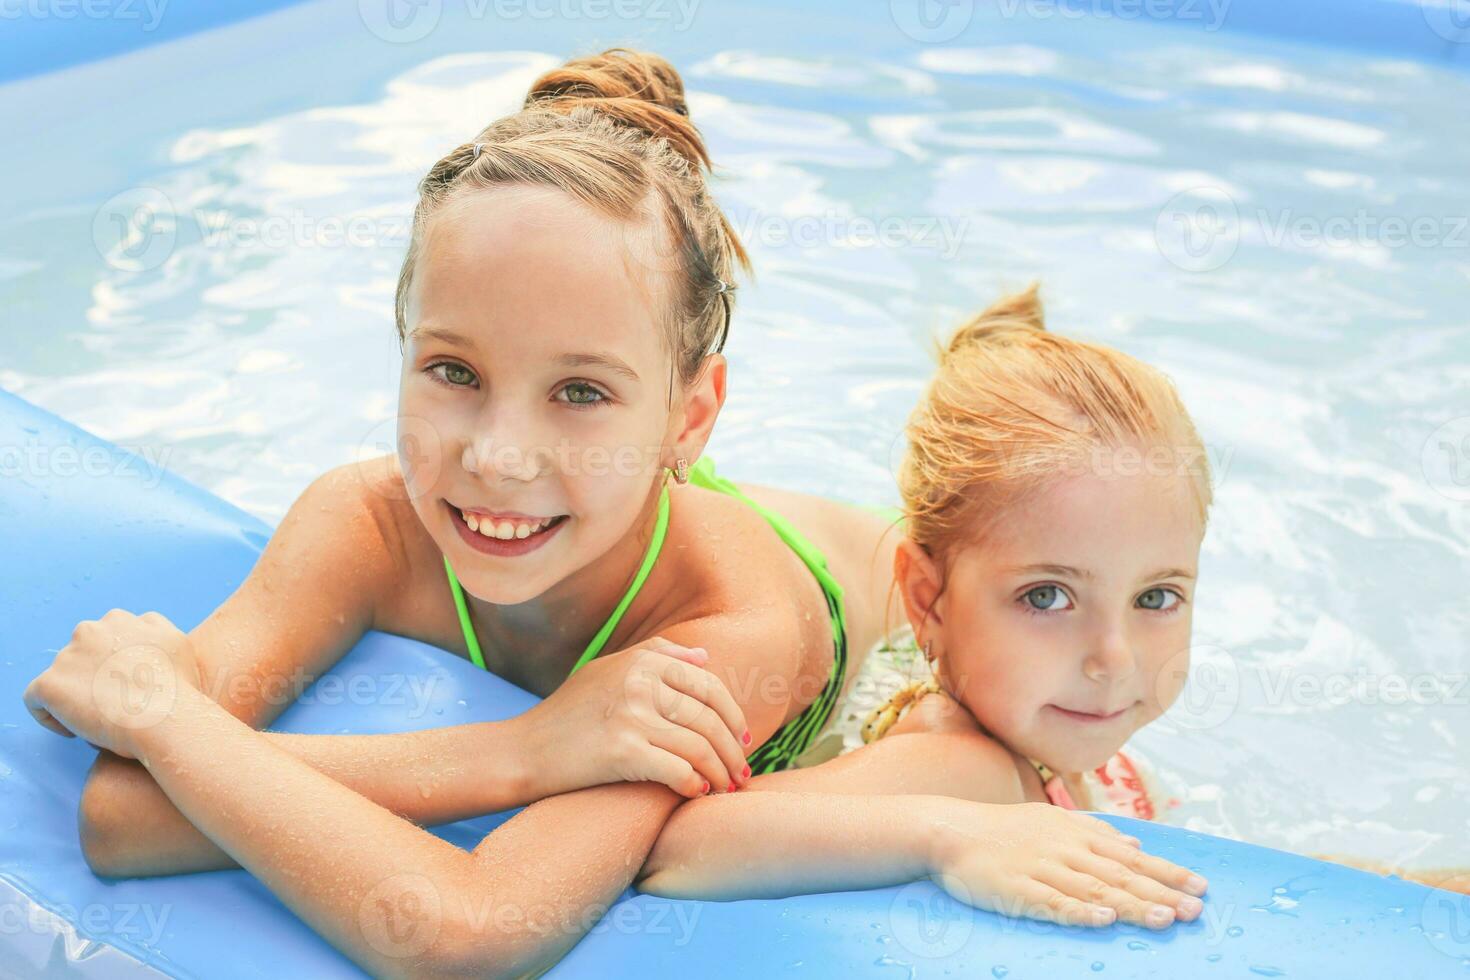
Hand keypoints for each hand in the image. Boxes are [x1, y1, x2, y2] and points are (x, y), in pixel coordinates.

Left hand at [23, 610, 202, 760]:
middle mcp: (93, 630)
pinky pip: (36, 699)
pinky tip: (73, 730)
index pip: (108, 637)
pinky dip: (51, 715)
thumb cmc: (180, 692)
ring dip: (75, 694)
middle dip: (92, 674)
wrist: (166, 718)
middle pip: (82, 653)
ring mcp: (68, 656)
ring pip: (62, 676)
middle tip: (112, 703)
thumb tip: (144, 643)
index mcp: (123, 620)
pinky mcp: (51, 684)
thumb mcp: (180, 646)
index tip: (126, 684)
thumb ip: (158, 634)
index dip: (115, 662)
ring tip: (96, 721)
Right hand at [518, 637, 750, 799]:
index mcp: (641, 662)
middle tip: (742, 773)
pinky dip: (695, 785)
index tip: (743, 739)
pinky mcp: (623, 751)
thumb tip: (705, 657)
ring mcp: (631, 716)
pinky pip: (679, 771)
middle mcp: (639, 683)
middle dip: (733, 750)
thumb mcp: (607, 670)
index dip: (733, 716)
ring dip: (721, 773)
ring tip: (727, 789)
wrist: (523, 751)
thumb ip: (656, 656)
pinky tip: (698, 794)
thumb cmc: (567, 714)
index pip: (709, 687)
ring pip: (700, 747)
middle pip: (709, 718)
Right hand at [928, 801, 1207, 928]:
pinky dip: (1078, 910)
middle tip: (1194, 910)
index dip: (1166, 872)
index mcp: (1075, 832)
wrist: (948, 829)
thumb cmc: (1002, 829)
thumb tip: (1136, 845)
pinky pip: (1051, 903)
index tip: (1200, 887)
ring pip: (1093, 888)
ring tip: (1163, 919)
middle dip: (1160, 892)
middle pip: (1120, 874)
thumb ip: (1095, 832)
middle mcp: (1064, 848)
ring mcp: (1040, 868)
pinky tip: (1102, 919)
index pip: (1131, 855)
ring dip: (1130, 904)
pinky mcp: (1016, 889)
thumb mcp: (1051, 819)